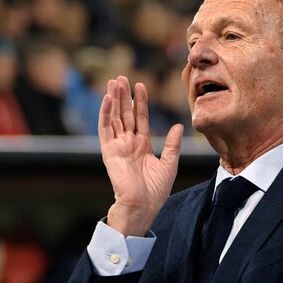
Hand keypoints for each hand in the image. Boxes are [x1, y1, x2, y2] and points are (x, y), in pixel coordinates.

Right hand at [99, 76, 183, 236]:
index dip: (140, 102)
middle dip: (124, 96)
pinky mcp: (109, 151)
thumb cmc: (155, 191)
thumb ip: (172, 144)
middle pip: (125, 114)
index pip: (140, 118)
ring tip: (114, 82)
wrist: (143, 205)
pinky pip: (105, 129)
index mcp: (141, 145)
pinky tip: (108, 99)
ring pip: (114, 117)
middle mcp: (128, 143)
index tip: (140, 85)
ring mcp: (117, 146)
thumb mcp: (169, 164)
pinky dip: (105, 113)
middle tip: (121, 77)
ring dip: (113, 100)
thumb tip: (177, 126)